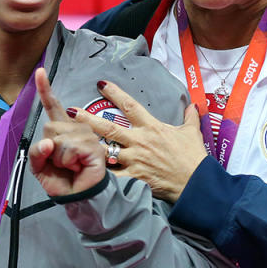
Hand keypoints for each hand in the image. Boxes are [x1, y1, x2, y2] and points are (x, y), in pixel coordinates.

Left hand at [28, 68, 107, 196]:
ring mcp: (87, 135)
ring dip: (59, 158)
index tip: (39, 72)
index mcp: (63, 130)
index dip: (45, 89)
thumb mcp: (40, 166)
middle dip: (49, 149)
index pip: (53, 106)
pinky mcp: (94, 146)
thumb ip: (37, 152)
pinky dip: (67, 161)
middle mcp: (77, 128)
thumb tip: (48, 142)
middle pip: (50, 126)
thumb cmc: (62, 181)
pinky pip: (68, 148)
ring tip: (71, 166)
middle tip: (61, 162)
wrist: (78, 198)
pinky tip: (77, 167)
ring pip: (58, 139)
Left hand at [69, 81, 205, 202]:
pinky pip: (112, 175)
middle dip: (88, 118)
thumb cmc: (194, 158)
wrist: (197, 183)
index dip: (115, 93)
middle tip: (70, 111)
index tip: (101, 84)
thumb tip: (194, 105)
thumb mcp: (192, 133)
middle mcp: (140, 141)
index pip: (130, 106)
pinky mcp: (134, 177)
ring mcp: (135, 160)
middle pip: (109, 127)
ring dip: (87, 146)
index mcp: (151, 127)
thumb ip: (190, 118)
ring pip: (105, 151)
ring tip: (69, 142)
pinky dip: (99, 173)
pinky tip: (83, 171)